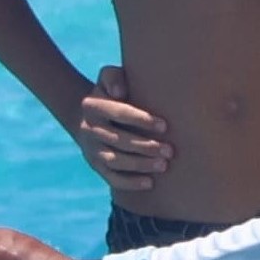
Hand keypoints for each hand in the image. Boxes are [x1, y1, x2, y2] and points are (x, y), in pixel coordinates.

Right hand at [71, 67, 171, 196]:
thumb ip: (114, 77)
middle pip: (118, 140)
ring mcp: (91, 149)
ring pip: (115, 161)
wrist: (89, 115)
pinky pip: (111, 178)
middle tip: (170, 150)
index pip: (118, 113)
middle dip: (145, 146)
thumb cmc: (112, 93)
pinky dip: (130, 183)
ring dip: (140, 165)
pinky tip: (150, 183)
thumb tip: (120, 92)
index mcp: (93, 106)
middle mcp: (89, 129)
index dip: (141, 120)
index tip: (165, 126)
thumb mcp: (110, 77)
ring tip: (164, 165)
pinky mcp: (96, 166)